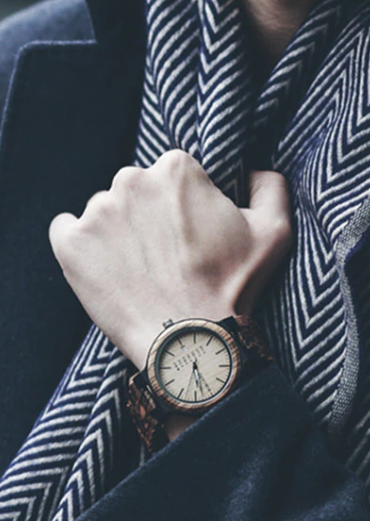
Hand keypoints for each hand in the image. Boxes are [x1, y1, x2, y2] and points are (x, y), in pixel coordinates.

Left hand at [49, 150, 291, 369]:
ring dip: (118, 232)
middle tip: (165, 255)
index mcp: (176, 169)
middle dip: (149, 215)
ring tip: (139, 269)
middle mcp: (131, 180)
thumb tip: (252, 169)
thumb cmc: (233, 287)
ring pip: (105, 211)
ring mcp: (97, 212)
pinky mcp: (70, 243)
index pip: (172, 176)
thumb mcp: (273, 231)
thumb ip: (269, 185)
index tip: (188, 234)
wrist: (190, 342)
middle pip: (136, 189)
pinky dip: (79, 241)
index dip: (183, 206)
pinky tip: (101, 264)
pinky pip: (66, 228)